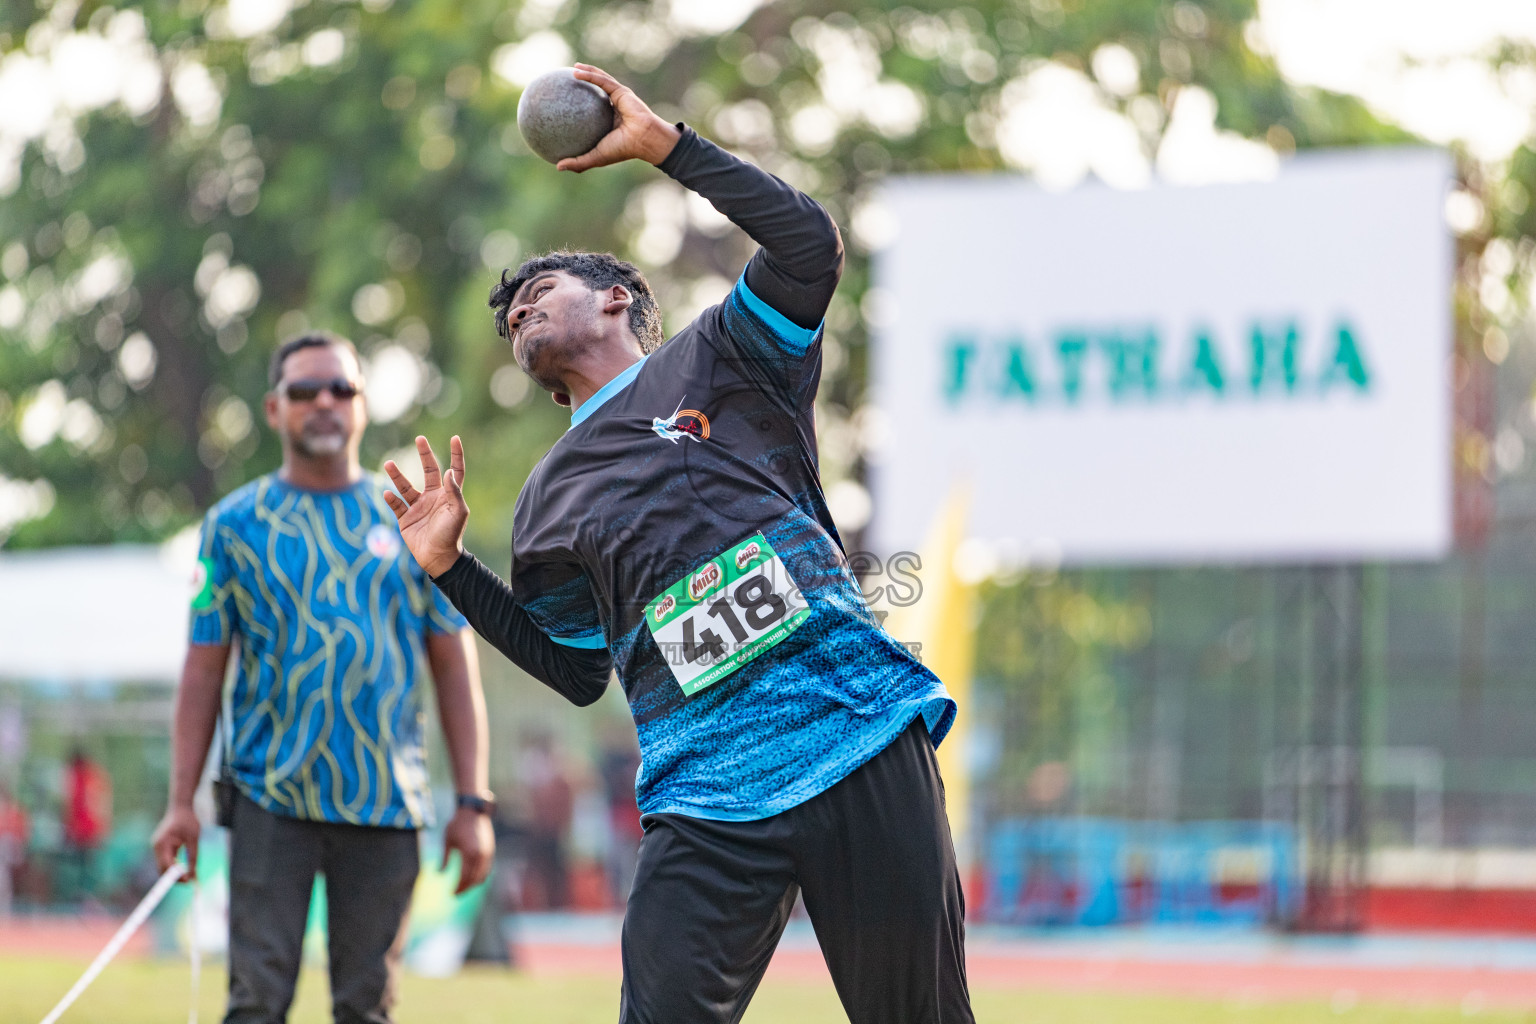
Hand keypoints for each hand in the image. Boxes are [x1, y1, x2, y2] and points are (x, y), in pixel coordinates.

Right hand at [151, 804, 200, 880]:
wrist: (181, 807)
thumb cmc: (188, 821)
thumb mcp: (194, 839)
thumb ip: (193, 857)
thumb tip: (194, 875)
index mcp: (163, 844)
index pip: (167, 865)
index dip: (175, 876)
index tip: (187, 882)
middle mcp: (157, 847)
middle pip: (162, 869)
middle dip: (174, 877)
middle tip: (190, 882)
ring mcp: (157, 847)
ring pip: (163, 866)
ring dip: (174, 873)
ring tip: (189, 876)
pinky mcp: (161, 847)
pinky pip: (166, 861)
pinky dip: (174, 866)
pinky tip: (184, 868)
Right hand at [383, 435, 468, 577]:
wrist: (438, 557)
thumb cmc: (451, 534)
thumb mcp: (457, 512)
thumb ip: (453, 491)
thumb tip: (449, 471)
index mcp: (448, 495)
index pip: (454, 470)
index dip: (456, 455)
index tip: (455, 438)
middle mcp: (433, 497)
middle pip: (429, 471)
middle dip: (425, 454)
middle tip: (420, 439)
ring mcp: (418, 507)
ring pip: (406, 486)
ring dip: (397, 475)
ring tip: (389, 463)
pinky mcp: (406, 518)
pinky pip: (396, 505)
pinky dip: (391, 499)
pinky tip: (388, 493)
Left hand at [442, 807, 494, 894]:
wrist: (474, 810)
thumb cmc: (458, 824)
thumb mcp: (448, 841)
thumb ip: (444, 858)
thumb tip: (438, 873)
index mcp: (469, 854)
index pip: (465, 877)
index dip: (458, 887)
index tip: (451, 893)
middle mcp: (481, 856)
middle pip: (475, 880)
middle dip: (465, 888)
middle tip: (455, 894)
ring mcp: (488, 853)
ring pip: (483, 875)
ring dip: (473, 884)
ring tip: (463, 888)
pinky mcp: (491, 851)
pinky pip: (487, 869)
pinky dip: (480, 876)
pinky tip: (472, 878)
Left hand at [556, 63, 681, 172]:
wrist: (644, 140)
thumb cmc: (622, 149)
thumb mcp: (596, 157)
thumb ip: (578, 162)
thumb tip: (557, 167)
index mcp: (610, 121)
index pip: (594, 111)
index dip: (582, 105)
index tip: (566, 102)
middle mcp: (614, 107)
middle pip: (597, 91)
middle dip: (585, 82)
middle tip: (569, 79)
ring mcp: (619, 97)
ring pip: (600, 80)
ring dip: (586, 71)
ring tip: (573, 68)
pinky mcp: (621, 91)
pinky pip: (601, 80)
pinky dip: (589, 75)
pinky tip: (575, 72)